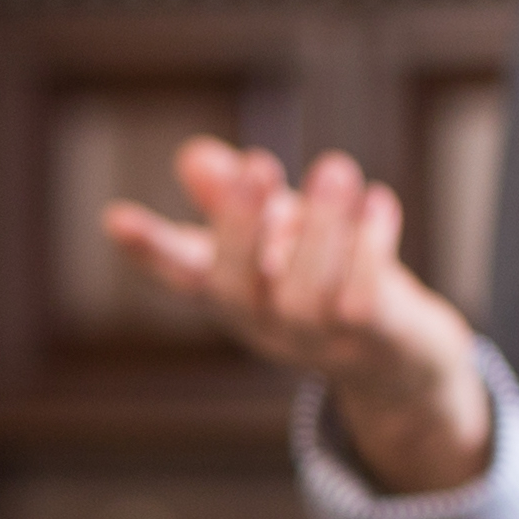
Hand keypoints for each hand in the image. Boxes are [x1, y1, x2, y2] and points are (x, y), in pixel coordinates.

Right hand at [97, 139, 493, 494]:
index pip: (183, 276)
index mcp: (237, 296)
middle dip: (241, 225)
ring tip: (335, 168)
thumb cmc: (330, 283)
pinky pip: (365, 303)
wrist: (404, 363)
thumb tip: (190, 156)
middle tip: (257, 161)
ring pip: (306, 296)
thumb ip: (237, 199)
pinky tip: (378, 202)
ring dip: (322, 227)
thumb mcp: (281, 236)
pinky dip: (371, 249)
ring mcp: (320, 343)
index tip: (114, 217)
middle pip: (235, 289)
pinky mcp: (377, 342)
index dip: (149, 250)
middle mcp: (267, 325)